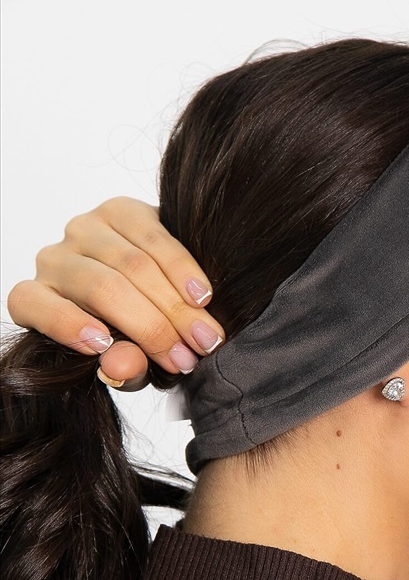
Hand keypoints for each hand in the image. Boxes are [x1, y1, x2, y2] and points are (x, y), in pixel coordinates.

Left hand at [6, 197, 225, 389]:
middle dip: (153, 327)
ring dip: (177, 305)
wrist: (156, 296)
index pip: (32, 304)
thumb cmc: (131, 338)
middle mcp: (54, 260)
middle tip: (190, 358)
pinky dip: (183, 269)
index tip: (104, 348)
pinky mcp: (121, 210)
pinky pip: (154, 236)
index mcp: (37, 299)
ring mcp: (85, 230)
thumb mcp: (125, 363)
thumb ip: (123, 369)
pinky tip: (202, 296)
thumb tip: (121, 367)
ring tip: (206, 336)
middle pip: (103, 289)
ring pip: (133, 264)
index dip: (65, 324)